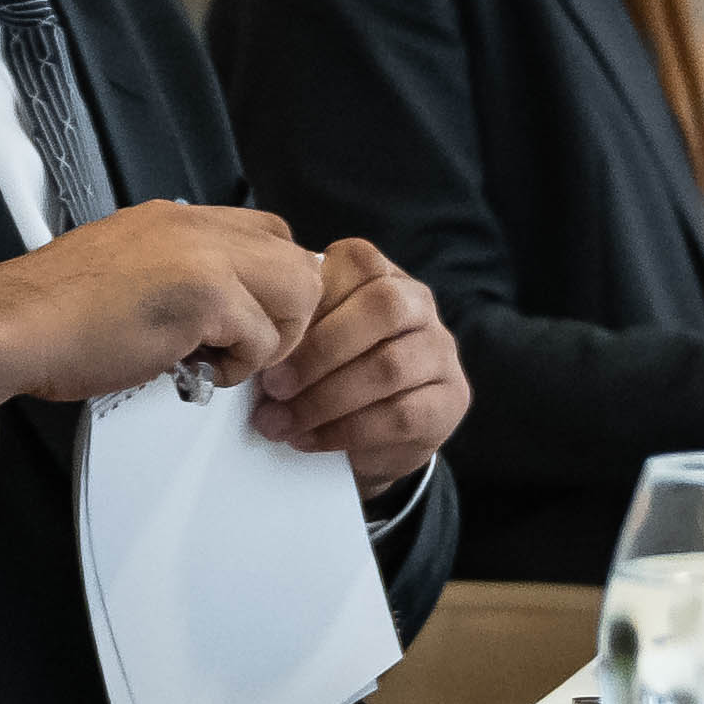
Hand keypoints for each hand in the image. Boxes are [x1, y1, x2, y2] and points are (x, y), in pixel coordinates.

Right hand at [0, 199, 320, 408]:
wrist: (9, 327)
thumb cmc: (52, 315)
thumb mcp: (126, 268)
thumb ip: (177, 271)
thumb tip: (217, 307)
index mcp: (177, 219)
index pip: (267, 233)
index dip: (271, 282)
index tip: (253, 317)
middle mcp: (197, 227)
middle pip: (299, 258)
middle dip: (288, 312)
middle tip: (250, 346)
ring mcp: (206, 257)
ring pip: (298, 291)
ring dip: (272, 338)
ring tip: (225, 359)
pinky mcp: (207, 296)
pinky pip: (263, 339)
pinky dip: (240, 367)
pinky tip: (199, 371)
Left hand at [247, 235, 464, 483]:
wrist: (367, 438)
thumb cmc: (325, 374)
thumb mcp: (307, 339)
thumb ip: (294, 327)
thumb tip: (253, 338)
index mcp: (383, 275)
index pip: (358, 264)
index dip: (311, 302)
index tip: (267, 340)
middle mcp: (420, 305)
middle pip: (384, 308)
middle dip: (320, 350)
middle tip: (272, 387)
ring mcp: (441, 352)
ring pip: (389, 367)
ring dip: (324, 399)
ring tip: (279, 422)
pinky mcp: (450, 401)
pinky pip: (400, 416)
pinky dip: (344, 431)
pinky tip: (307, 439)